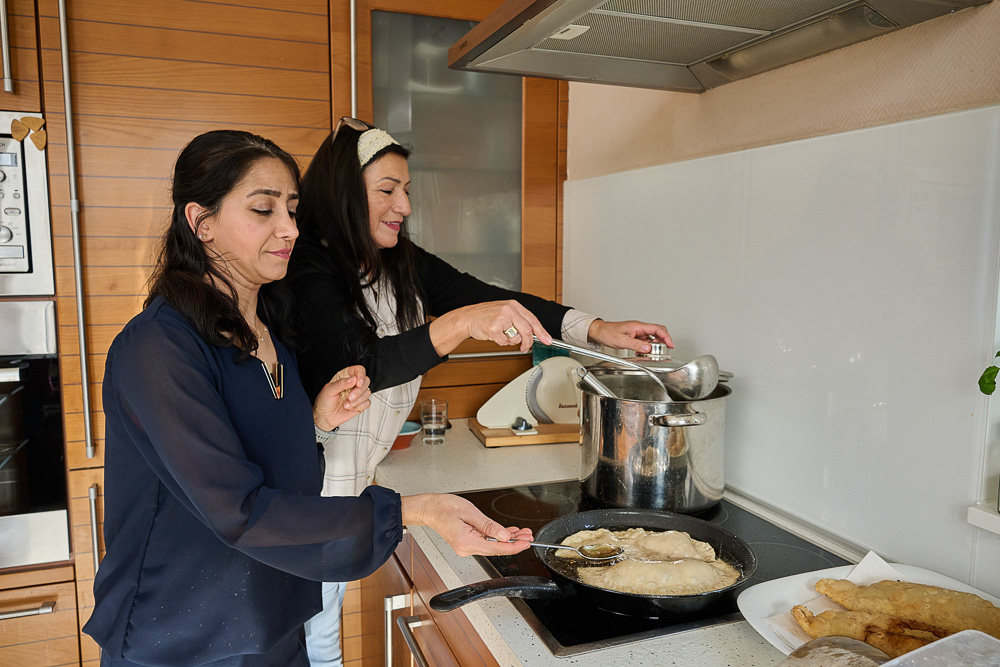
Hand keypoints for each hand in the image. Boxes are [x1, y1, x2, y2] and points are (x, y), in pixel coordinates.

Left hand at [312, 365, 371, 430]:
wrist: (324, 417)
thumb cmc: (324, 402)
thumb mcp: (328, 390)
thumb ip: (341, 383)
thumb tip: (353, 379)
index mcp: (345, 377)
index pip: (358, 370)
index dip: (360, 375)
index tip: (358, 383)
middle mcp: (352, 385)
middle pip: (366, 381)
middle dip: (359, 391)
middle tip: (350, 397)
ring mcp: (357, 394)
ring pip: (367, 393)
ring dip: (357, 400)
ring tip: (346, 404)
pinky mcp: (360, 404)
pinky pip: (367, 403)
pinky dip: (359, 406)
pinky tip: (350, 407)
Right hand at [401, 494, 533, 556]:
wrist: (429, 509)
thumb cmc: (444, 507)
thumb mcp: (470, 512)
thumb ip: (489, 526)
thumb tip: (504, 535)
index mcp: (467, 542)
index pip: (496, 548)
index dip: (514, 547)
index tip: (526, 543)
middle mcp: (466, 548)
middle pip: (496, 549)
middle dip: (514, 543)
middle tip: (528, 536)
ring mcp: (466, 547)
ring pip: (492, 546)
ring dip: (507, 540)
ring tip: (522, 533)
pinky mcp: (466, 543)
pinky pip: (486, 543)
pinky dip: (497, 538)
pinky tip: (507, 533)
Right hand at [429, 300, 553, 355]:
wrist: (468, 318)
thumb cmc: (486, 316)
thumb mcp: (505, 312)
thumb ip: (519, 320)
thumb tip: (534, 333)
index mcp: (514, 305)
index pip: (533, 319)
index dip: (542, 332)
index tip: (548, 340)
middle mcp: (509, 310)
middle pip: (527, 331)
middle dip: (528, 342)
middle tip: (524, 348)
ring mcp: (501, 318)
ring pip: (516, 337)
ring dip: (510, 341)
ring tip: (501, 334)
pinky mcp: (494, 328)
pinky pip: (504, 342)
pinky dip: (500, 342)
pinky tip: (494, 335)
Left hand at [588, 319, 673, 353]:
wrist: (599, 331)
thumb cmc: (608, 333)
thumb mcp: (622, 340)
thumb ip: (636, 345)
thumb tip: (648, 348)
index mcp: (638, 326)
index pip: (658, 329)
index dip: (667, 337)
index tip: (671, 345)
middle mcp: (639, 328)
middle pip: (658, 333)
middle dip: (663, 342)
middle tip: (662, 352)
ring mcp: (637, 332)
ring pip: (652, 338)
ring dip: (654, 346)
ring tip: (651, 354)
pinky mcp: (635, 336)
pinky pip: (645, 341)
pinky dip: (647, 348)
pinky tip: (642, 353)